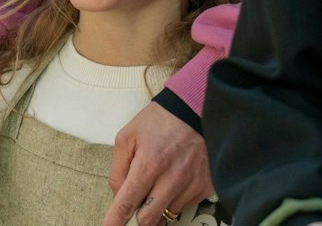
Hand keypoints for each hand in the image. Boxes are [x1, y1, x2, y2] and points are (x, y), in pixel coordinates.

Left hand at [102, 102, 211, 225]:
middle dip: (139, 216)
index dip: (115, 222)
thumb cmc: (158, 121)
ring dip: (158, 204)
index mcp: (149, 163)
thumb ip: (117, 170)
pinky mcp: (206, 186)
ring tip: (162, 178)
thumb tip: (118, 197)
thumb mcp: (127, 137)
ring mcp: (191, 184)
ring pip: (167, 213)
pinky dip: (175, 198)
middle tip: (139, 200)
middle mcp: (173, 177)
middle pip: (148, 220)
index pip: (127, 203)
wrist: (195, 108)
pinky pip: (184, 206)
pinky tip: (176, 177)